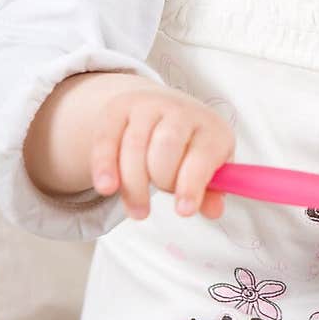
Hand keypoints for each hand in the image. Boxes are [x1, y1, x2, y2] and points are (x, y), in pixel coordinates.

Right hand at [88, 84, 235, 220]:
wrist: (160, 110)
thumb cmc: (188, 148)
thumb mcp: (206, 167)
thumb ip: (211, 191)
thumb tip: (214, 211)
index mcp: (211, 129)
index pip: (203, 155)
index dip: (192, 185)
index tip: (183, 211)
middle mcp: (181, 111)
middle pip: (166, 146)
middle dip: (161, 180)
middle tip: (163, 203)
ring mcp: (148, 106)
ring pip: (135, 145)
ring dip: (133, 184)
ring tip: (138, 212)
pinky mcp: (118, 109)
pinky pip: (107, 138)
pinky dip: (104, 166)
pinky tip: (107, 188)